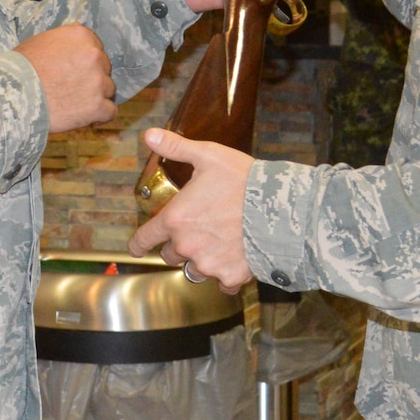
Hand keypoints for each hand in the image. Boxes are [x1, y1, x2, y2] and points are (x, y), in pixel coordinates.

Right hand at [16, 23, 116, 133]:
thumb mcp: (42, 42)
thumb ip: (65, 43)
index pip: (96, 47)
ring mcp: (97, 81)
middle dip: (92, 78)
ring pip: (108, 89)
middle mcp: (94, 55)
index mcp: (81, 36)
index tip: (74, 71)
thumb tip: (75, 45)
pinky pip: (110, 112)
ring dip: (96, 96)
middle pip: (104, 68)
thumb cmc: (19, 69)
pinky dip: (100, 116)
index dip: (85, 62)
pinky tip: (87, 118)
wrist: (11, 96)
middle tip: (71, 89)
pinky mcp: (97, 106)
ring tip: (74, 104)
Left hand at [126, 129, 253, 290]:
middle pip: (170, 255)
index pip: (144, 239)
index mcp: (175, 219)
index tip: (137, 247)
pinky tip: (236, 260)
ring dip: (201, 261)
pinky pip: (222, 283)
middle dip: (179, 245)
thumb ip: (176, 148)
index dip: (138, 243)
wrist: (281, 207)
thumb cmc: (244, 180)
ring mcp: (208, 263)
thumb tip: (149, 135)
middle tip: (198, 231)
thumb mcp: (208, 156)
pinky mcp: (230, 276)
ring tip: (218, 244)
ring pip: (194, 270)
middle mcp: (187, 245)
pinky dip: (226, 275)